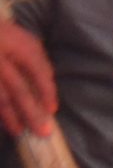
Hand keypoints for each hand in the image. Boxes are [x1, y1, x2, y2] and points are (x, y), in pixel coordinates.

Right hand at [0, 22, 57, 138]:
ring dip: (9, 115)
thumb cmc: (4, 36)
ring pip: (0, 95)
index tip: (52, 110)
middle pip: (17, 87)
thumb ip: (37, 58)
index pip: (36, 68)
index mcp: (14, 42)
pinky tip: (3, 121)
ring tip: (18, 131)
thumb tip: (48, 82)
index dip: (46, 90)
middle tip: (42, 131)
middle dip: (31, 111)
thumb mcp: (22, 39)